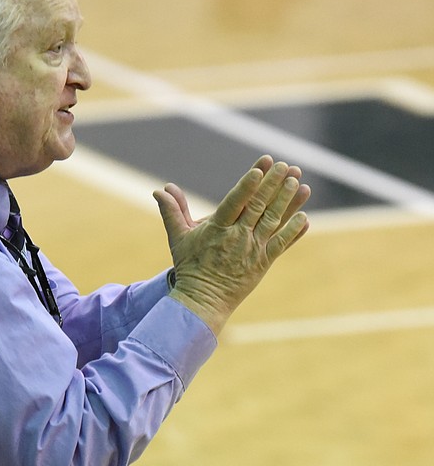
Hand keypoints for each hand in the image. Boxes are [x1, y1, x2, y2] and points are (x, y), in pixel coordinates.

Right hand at [153, 156, 310, 335]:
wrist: (203, 299)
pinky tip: (305, 217)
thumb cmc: (190, 265)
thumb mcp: (178, 236)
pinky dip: (294, 231)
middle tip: (284, 166)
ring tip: (298, 182)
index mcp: (217, 228)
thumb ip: (172, 210)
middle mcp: (237, 237)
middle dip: (272, 185)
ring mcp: (252, 249)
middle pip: (258, 207)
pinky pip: (281, 244)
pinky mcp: (263, 262)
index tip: (259, 170)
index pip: (234, 203)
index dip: (247, 186)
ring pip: (273, 221)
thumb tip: (160, 189)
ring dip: (287, 201)